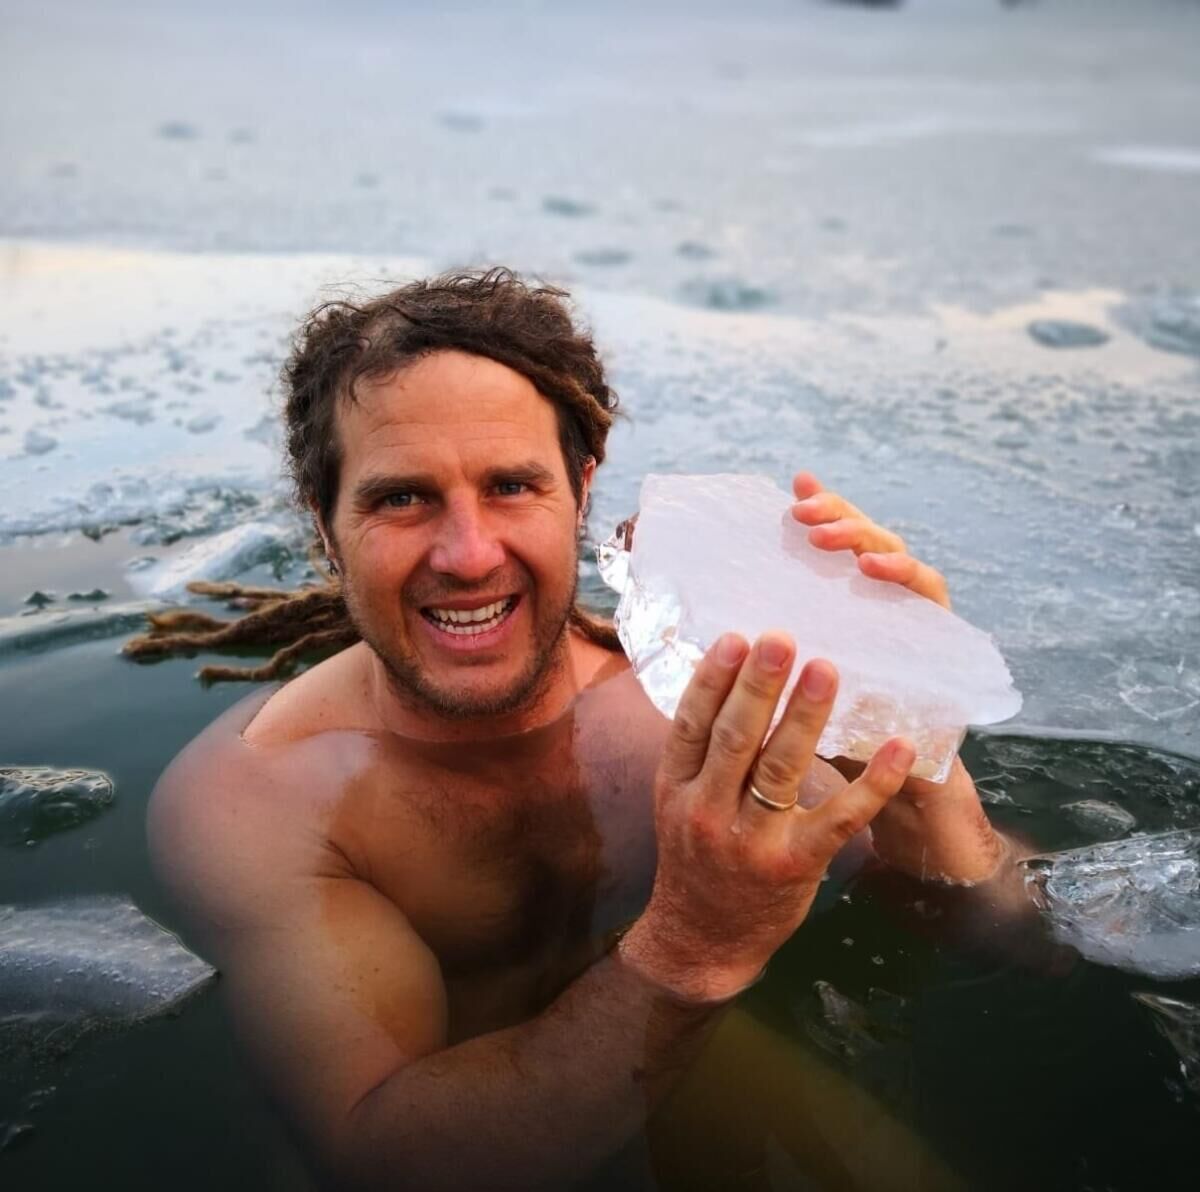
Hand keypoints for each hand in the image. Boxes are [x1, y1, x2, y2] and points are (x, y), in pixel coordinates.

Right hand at [620, 633, 914, 1002]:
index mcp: (677, 786)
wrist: (702, 937)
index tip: (735, 636)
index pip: (690, 724)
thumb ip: (699, 750)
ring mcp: (751, 840)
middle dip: (759, 685)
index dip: (712, 679)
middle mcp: (707, 811)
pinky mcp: (796, 865)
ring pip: (781, 769)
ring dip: (805, 716)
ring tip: (826, 669)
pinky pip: (839, 818)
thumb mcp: (679, 800)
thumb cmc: (696, 856)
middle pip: (735, 738)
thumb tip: (726, 677)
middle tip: (782, 638)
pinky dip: (873, 782)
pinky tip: (899, 747)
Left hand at [789, 472, 1008, 881]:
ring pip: (903, 564)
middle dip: (841, 519)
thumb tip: (711, 625)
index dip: (825, 511)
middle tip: (806, 508)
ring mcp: (922, 629)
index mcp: (856, 614)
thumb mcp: (794, 700)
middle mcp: (892, 612)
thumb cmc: (837, 746)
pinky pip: (931, 601)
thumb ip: (773, 660)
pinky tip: (876, 570)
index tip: (793, 488)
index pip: (843, 549)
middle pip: (873, 546)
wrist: (902, 803)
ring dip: (867, 542)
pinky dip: (906, 579)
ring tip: (831, 533)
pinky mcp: (947, 653)